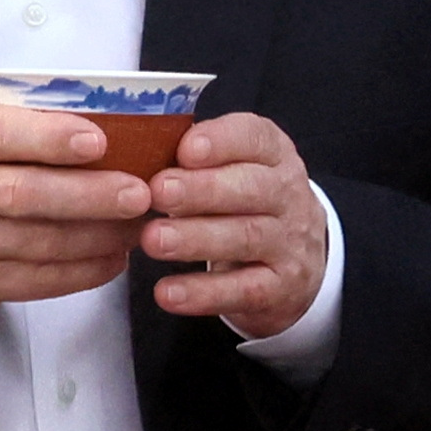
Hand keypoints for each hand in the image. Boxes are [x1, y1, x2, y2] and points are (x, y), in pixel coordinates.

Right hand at [0, 100, 152, 324]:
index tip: (96, 137)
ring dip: (98, 236)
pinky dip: (80, 272)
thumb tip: (81, 127)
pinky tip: (111, 258)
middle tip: (138, 192)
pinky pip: (34, 281)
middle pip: (25, 195)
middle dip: (90, 195)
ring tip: (138, 224)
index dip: (48, 136)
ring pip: (39, 243)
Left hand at [137, 111, 327, 335]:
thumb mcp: (233, 171)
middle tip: (158, 192)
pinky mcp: (282, 287)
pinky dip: (203, 293)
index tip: (184, 149)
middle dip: (202, 190)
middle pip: (251, 188)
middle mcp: (289, 195)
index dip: (222, 142)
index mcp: (273, 156)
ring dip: (196, 239)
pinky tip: (167, 293)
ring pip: (246, 237)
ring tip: (152, 239)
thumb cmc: (243, 205)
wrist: (296, 261)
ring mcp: (290, 243)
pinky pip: (243, 290)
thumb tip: (135, 152)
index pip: (255, 138)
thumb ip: (194, 160)